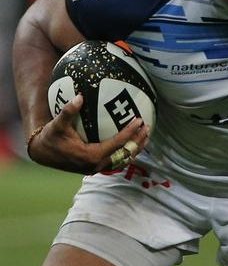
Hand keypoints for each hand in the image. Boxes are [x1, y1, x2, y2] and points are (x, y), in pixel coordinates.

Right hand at [27, 94, 149, 173]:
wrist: (42, 153)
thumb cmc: (51, 137)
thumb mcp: (57, 124)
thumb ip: (68, 111)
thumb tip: (79, 96)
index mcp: (90, 156)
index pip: (116, 144)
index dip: (129, 132)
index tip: (139, 120)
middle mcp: (96, 165)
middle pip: (124, 154)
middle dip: (138, 141)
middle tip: (148, 126)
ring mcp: (97, 168)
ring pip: (123, 160)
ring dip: (135, 148)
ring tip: (146, 134)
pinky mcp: (96, 167)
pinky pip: (117, 161)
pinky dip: (127, 152)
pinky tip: (133, 141)